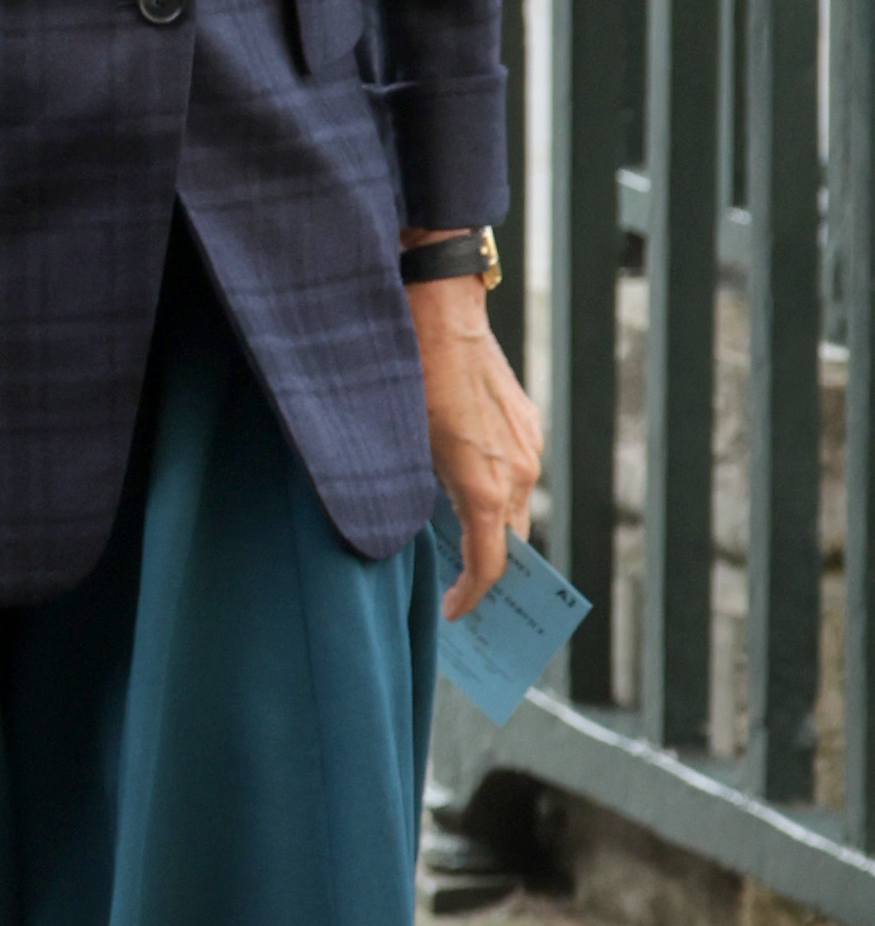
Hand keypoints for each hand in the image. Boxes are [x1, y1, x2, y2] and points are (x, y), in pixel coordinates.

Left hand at [413, 267, 542, 616]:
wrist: (438, 312)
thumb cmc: (406, 381)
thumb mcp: (398, 451)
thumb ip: (411, 498)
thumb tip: (408, 532)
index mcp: (486, 488)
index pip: (491, 565)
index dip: (471, 597)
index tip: (453, 614)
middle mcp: (519, 471)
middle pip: (511, 541)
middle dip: (488, 571)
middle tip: (458, 590)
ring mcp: (528, 444)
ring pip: (515, 506)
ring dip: (491, 530)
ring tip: (457, 545)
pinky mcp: (525, 422)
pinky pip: (516, 472)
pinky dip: (496, 493)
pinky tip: (462, 493)